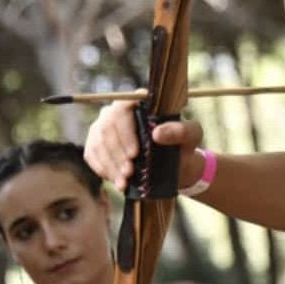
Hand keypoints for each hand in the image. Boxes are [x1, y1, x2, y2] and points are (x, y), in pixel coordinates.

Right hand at [84, 100, 204, 191]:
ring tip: (124, 181)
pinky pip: (92, 155)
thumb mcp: (192, 136)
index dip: (125, 131)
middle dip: (117, 153)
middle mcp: (117, 111)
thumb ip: (181, 130)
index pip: (123, 108)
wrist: (175, 165)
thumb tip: (157, 133)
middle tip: (129, 172)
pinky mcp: (97, 144)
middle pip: (107, 128)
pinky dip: (103, 170)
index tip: (134, 154)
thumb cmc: (183, 144)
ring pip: (98, 143)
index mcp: (138, 101)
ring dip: (110, 164)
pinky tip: (117, 181)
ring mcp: (104, 127)